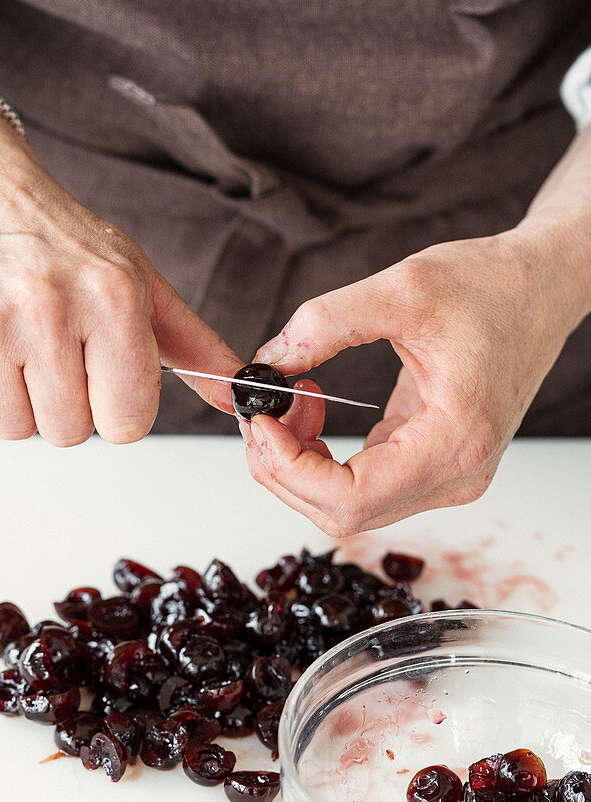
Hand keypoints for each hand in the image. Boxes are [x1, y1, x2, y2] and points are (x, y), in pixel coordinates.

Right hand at [0, 105, 239, 445]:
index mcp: (112, 298)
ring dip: (21, 399)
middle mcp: (48, 306)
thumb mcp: (141, 283)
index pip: (127, 423)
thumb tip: (241, 395)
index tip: (107, 379)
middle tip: (60, 357)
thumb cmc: (66, 244)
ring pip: (15, 426)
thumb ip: (194, 346)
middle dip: (69, 405)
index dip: (118, 409)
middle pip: (69, 433)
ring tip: (22, 345)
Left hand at [239, 226, 584, 535]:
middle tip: (262, 412)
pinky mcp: (436, 468)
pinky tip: (313, 411)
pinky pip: (363, 486)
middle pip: (343, 514)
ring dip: (301, 465)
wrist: (540, 288)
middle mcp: (457, 475)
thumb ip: (326, 322)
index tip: (260, 421)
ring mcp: (449, 478)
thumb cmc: (491, 286)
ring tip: (292, 403)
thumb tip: (267, 363)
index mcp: (456, 440)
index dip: (290, 470)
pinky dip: (323, 460)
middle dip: (285, 470)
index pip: (352, 498)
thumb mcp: (402, 287)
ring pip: (349, 508)